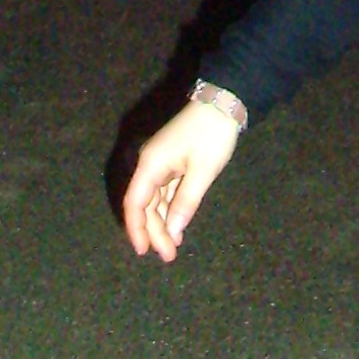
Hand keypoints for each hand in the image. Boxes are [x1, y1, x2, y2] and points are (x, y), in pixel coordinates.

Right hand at [122, 99, 242, 260]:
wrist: (223, 102)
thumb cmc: (212, 135)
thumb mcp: (202, 172)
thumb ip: (186, 202)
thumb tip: (172, 231)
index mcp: (151, 164)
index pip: (135, 203)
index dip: (136, 229)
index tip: (143, 251)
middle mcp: (150, 164)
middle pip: (145, 204)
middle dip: (155, 231)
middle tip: (169, 256)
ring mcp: (160, 162)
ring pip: (155, 199)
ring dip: (162, 222)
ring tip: (174, 246)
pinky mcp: (172, 162)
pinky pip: (165, 191)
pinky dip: (170, 209)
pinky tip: (177, 226)